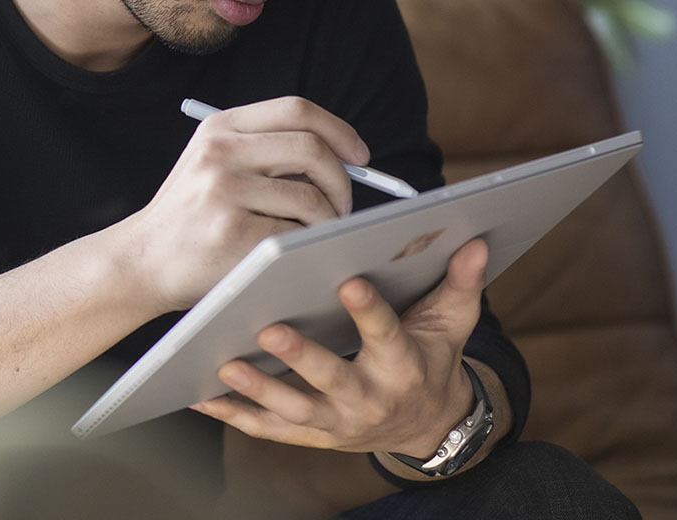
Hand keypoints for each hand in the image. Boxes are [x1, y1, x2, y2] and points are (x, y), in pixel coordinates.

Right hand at [123, 97, 364, 312]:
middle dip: (342, 180)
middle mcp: (219, 151)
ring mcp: (223, 191)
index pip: (297, 110)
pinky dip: (306, 243)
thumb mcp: (212, 165)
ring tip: (317, 232)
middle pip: (311, 148)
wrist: (140, 260)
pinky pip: (296, 233)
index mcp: (219, 127)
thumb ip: (263, 151)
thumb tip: (342, 158)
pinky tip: (292, 250)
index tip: (359, 156)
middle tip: (342, 205)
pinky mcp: (231, 232)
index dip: (338, 130)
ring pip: (311, 197)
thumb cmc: (190, 217)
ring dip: (328, 219)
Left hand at [189, 237, 489, 455]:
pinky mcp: (311, 436)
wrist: (429, 425)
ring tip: (224, 363)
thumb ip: (460, 283)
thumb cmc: (431, 358)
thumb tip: (475, 240)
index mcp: (404, 365)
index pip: (387, 334)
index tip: (348, 280)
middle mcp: (370, 397)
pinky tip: (201, 396)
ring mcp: (338, 422)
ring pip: (295, 409)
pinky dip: (234, 415)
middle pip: (333, 378)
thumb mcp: (451, 324)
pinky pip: (268, 429)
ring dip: (259, 390)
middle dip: (302, 357)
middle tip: (268, 328)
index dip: (368, 310)